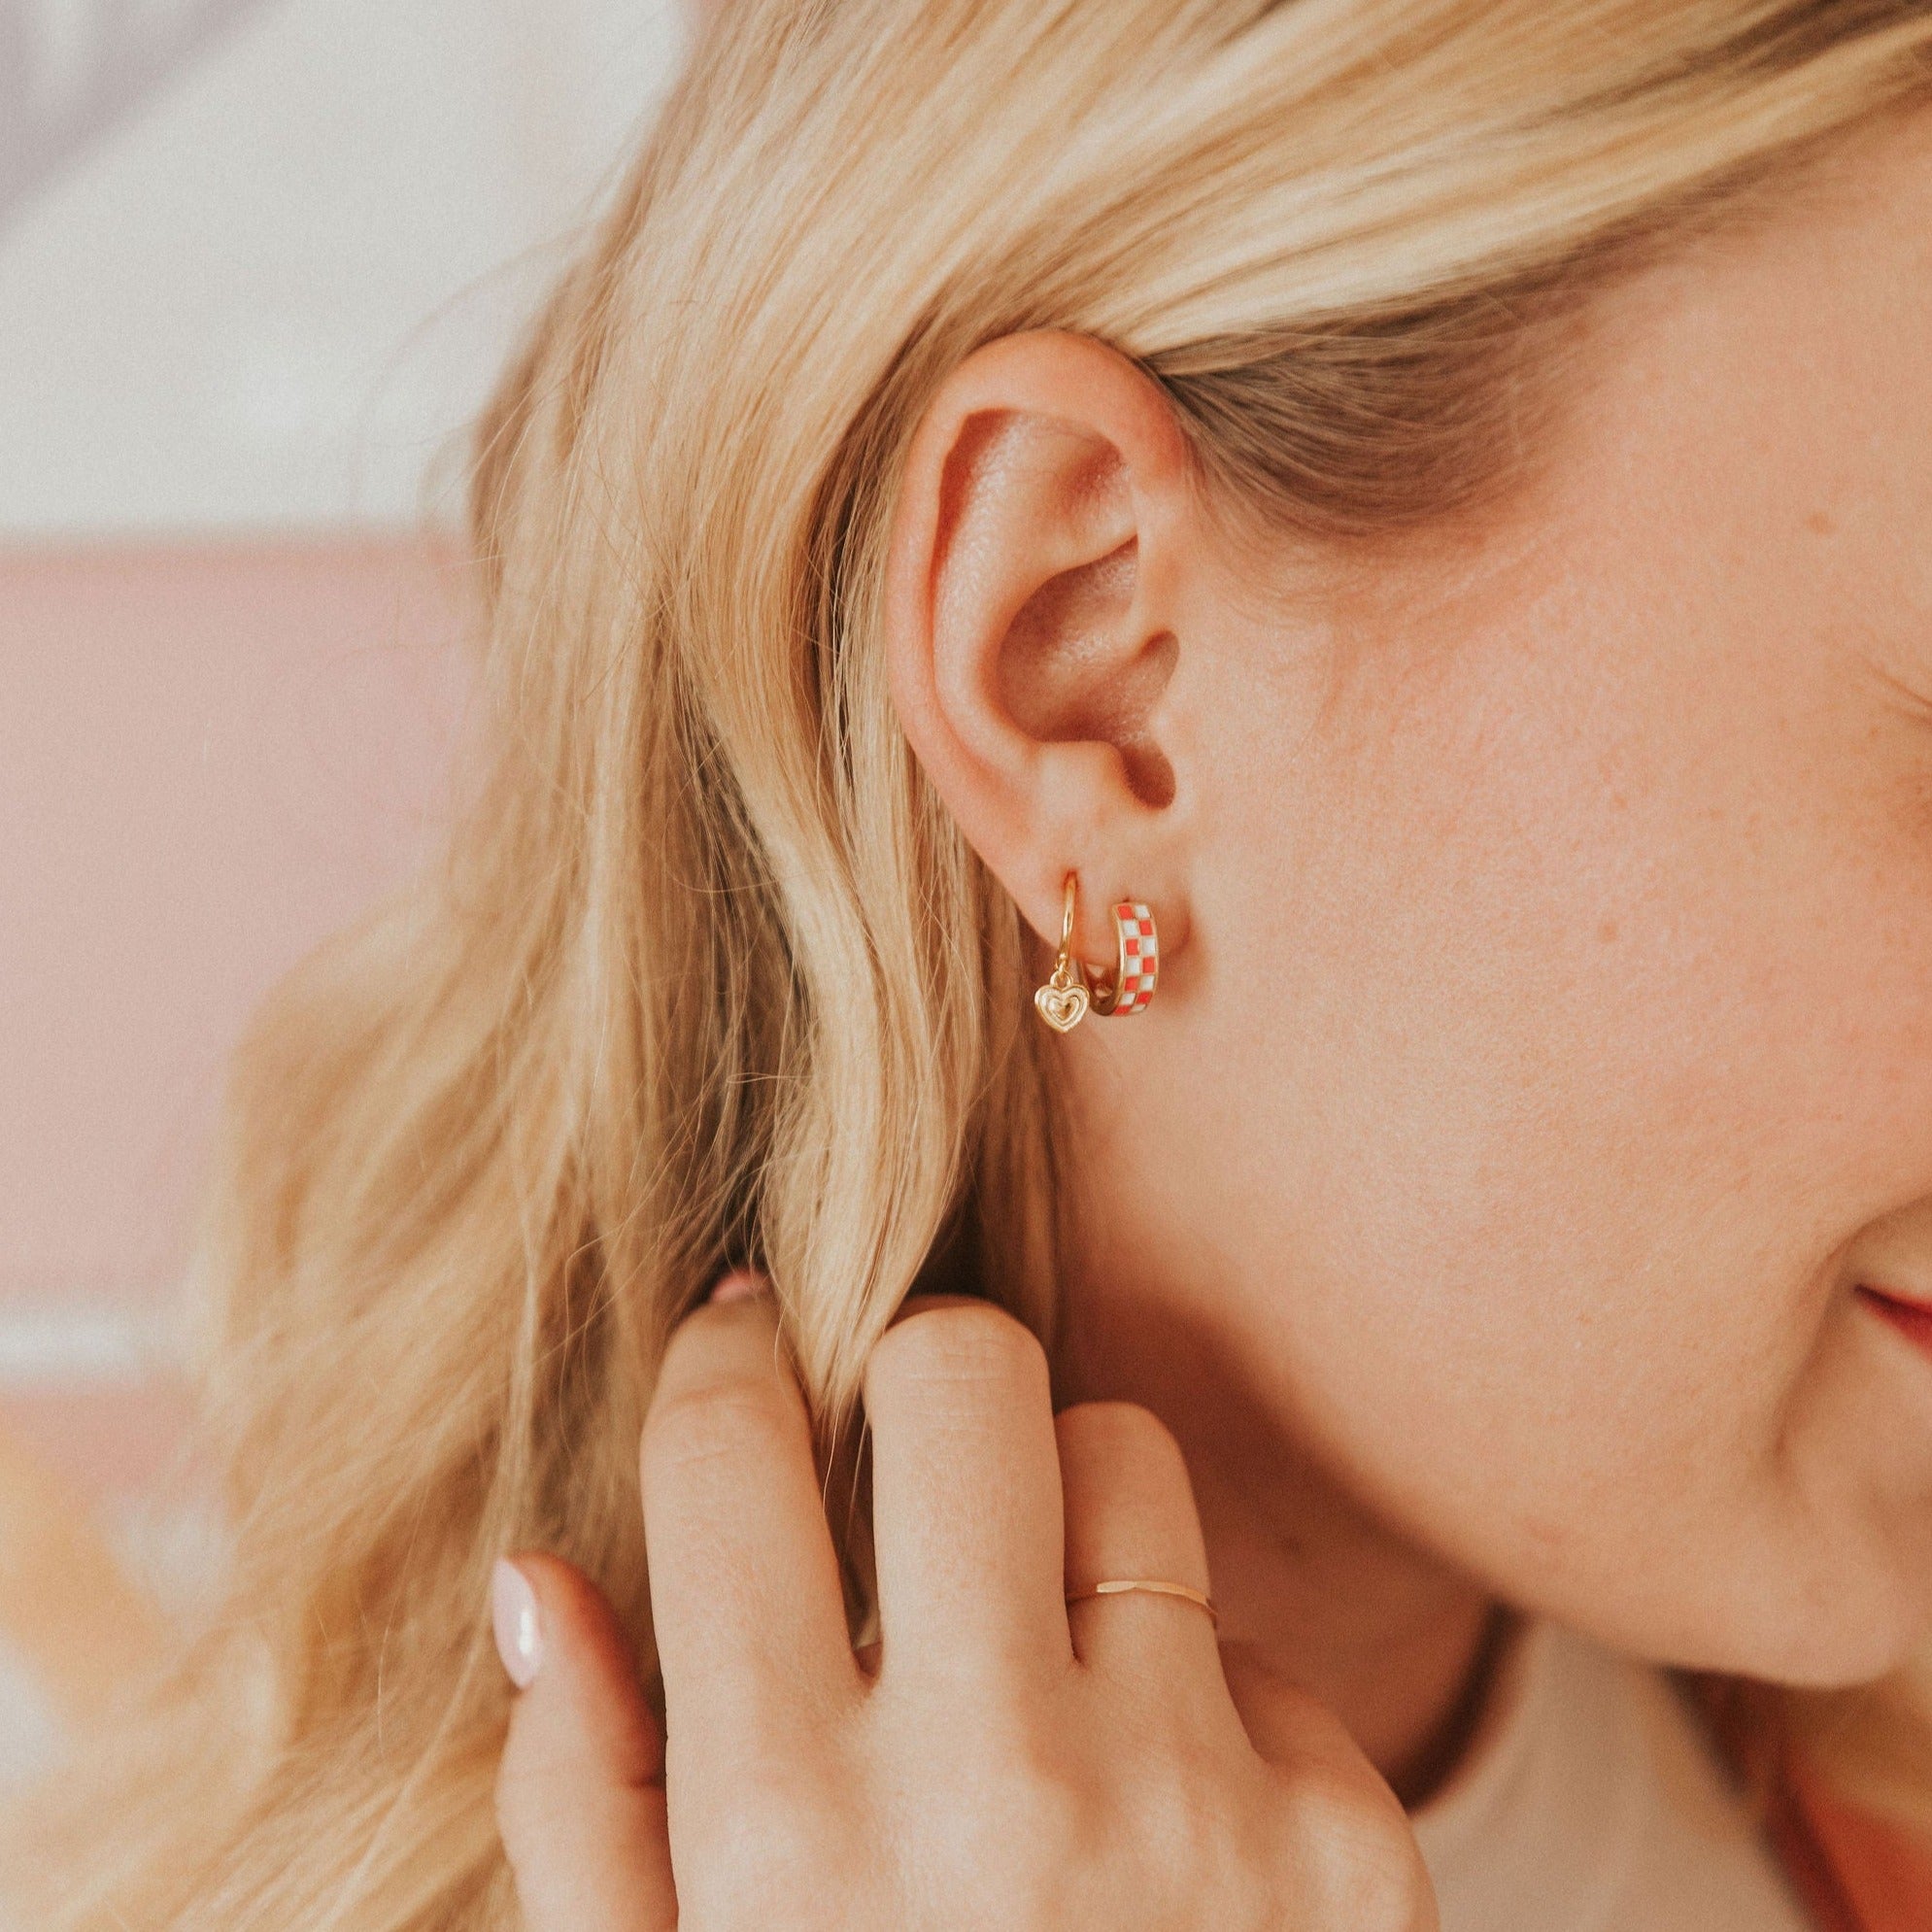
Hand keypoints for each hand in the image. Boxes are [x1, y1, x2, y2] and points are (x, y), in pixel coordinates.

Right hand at [493, 1288, 1436, 1930]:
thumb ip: (584, 1810)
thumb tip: (542, 1577)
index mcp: (787, 1839)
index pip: (728, 1450)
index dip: (720, 1362)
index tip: (736, 1347)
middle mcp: (999, 1797)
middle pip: (963, 1367)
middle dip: (914, 1386)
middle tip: (900, 1467)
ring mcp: (1194, 1808)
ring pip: (1124, 1452)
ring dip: (1061, 1516)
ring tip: (1028, 1654)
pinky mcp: (1349, 1843)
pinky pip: (1247, 1638)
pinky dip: (1185, 1692)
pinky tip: (1152, 1833)